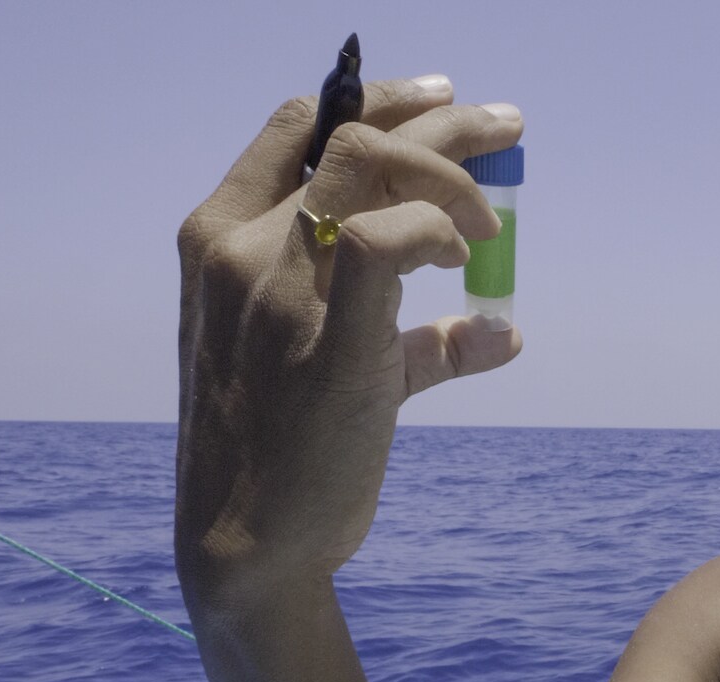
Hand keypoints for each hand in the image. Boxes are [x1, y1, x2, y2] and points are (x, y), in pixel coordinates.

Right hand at [174, 76, 522, 592]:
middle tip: (505, 126)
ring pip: (373, 164)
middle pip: (349, 134)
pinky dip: (443, 230)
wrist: (243, 544)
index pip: (293, 128)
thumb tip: (499, 332)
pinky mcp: (332, 336)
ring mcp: (277, 287)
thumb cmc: (281, 458)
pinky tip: (468, 259)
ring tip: (499, 206)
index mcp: (214, 241)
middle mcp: (238, 249)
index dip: (371, 99)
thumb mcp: (317, 371)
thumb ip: (408, 341)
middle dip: (441, 120)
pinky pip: (395, 239)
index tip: (435, 104)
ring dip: (456, 167)